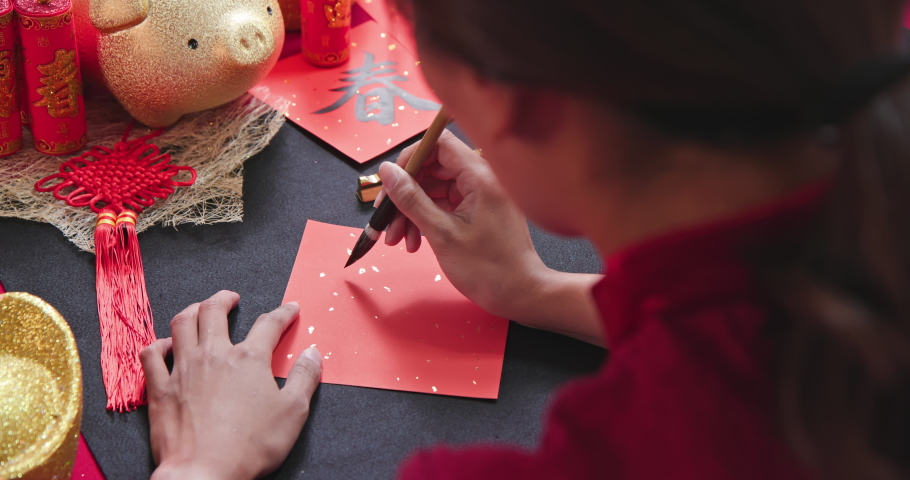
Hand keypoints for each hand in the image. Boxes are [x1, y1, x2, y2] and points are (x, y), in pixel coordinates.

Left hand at [142, 290, 322, 479]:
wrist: (204, 473)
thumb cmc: (250, 446)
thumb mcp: (293, 412)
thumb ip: (304, 377)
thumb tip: (313, 353)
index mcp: (248, 358)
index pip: (269, 324)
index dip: (283, 313)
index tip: (290, 309)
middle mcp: (213, 355)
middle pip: (214, 311)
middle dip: (224, 298)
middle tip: (232, 298)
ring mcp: (183, 370)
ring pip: (181, 324)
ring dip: (192, 310)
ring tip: (200, 308)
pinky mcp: (160, 389)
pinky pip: (151, 355)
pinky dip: (158, 345)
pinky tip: (165, 345)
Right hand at [378, 132, 604, 344]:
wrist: (519, 294)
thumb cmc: (489, 268)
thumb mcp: (441, 233)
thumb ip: (411, 199)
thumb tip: (388, 172)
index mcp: (480, 175)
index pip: (438, 144)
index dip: (411, 158)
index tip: (391, 181)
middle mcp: (482, 178)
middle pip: (432, 168)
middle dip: (405, 193)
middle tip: (386, 219)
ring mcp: (480, 195)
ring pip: (434, 189)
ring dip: (411, 212)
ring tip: (397, 240)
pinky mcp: (477, 210)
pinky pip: (444, 205)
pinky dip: (426, 220)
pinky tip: (413, 242)